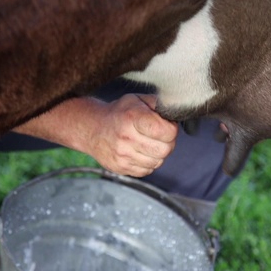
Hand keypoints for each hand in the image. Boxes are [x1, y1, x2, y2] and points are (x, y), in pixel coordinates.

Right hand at [13, 94, 177, 176]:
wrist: (92, 128)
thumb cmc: (119, 113)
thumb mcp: (137, 100)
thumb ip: (158, 104)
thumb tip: (178, 111)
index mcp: (132, 117)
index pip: (167, 131)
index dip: (171, 128)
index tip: (165, 125)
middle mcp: (126, 138)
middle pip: (165, 149)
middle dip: (167, 142)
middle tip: (160, 135)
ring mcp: (122, 155)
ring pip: (158, 162)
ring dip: (158, 153)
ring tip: (148, 142)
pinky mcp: (121, 168)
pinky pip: (147, 170)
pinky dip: (148, 162)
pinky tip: (140, 151)